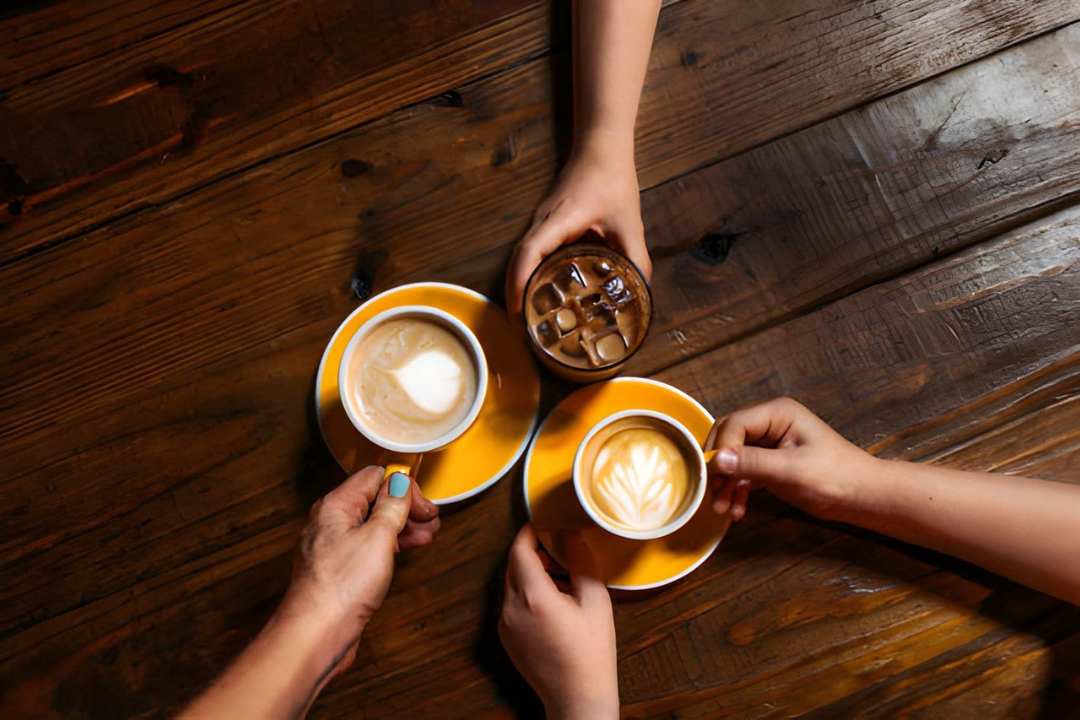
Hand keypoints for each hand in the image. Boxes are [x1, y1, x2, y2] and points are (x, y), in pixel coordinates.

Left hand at [280, 467, 439, 667]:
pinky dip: (390, 543)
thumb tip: (400, 482)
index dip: (403, 486)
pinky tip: (406, 548)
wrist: (316, 634)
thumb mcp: (378, 537)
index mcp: (336, 506)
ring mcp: (334, 546)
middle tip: (429, 518)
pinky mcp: (339, 569)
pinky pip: (367, 545)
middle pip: (374, 499)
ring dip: (402, 525)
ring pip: (372, 523)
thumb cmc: (339, 589)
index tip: (422, 504)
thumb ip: (392, 506)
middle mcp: (330, 522)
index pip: (374, 477)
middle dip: (405, 506)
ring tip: (426, 533)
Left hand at [498, 525, 618, 719]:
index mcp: (534, 597)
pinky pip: (511, 603)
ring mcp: (505, 624)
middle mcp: (512, 608)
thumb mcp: (595, 600)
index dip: (529, 532)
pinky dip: (526, 594)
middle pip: (513, 565)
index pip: (519, 550)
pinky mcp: (505, 636)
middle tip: (559, 555)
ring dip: (531, 574)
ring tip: (562, 584)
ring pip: (511, 583)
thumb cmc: (591, 652)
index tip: (542, 524)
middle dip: (533, 553)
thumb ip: (580, 562)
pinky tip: (553, 606)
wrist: (577, 697)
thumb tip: (571, 534)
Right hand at [506, 140, 651, 314]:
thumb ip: (636, 257)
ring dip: (520, 282)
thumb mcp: (629, 222)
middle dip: (515, 292)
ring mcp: (541, 221)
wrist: (601, 147)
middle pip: (518, 259)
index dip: (520, 281)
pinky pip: (532, 250)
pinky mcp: (546, 222)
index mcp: (560, 219)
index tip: (518, 309)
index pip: (530, 251)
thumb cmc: (612, 178)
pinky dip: (529, 271)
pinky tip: (540, 289)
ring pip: (521, 256)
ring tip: (528, 314)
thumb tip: (642, 291)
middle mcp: (543, 221)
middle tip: (523, 325)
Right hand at [706, 398, 879, 522]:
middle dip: (718, 468)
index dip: (720, 449)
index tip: (714, 476)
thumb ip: (753, 463)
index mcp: (777, 413)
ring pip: (732, 458)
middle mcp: (770, 423)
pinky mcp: (769, 462)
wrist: (861, 497)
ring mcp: (769, 443)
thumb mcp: (792, 470)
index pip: (735, 424)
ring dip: (725, 483)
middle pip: (728, 439)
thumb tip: (716, 459)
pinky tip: (737, 509)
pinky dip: (737, 490)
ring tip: (722, 508)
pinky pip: (743, 472)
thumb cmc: (836, 477)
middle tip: (712, 493)